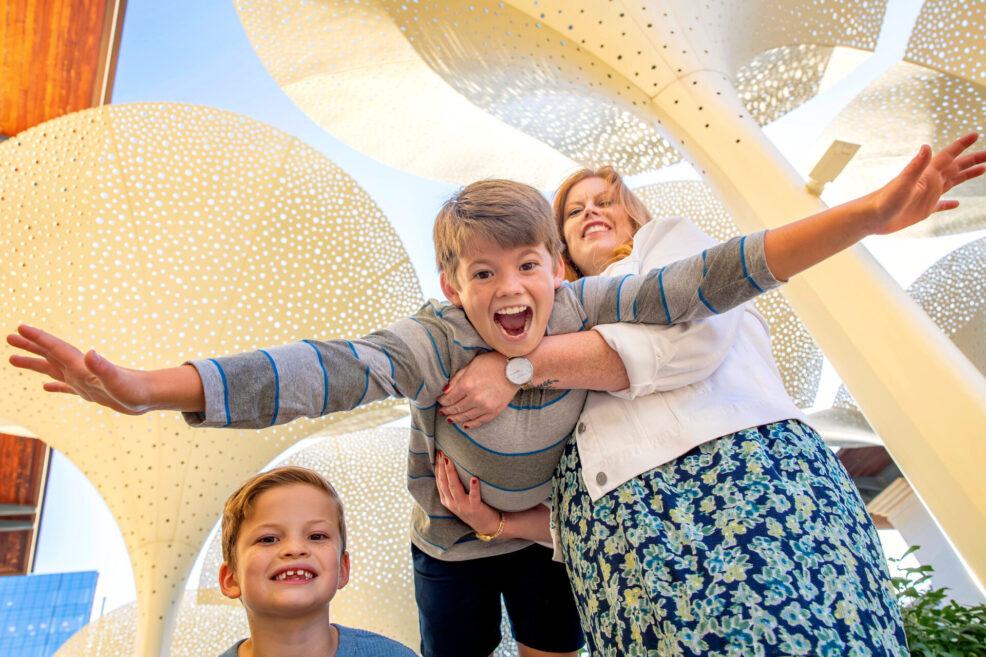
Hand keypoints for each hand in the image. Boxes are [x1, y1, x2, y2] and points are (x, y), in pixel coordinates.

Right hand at [7, 324, 154, 413]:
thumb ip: (103, 368)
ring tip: (13, 359)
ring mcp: (85, 381)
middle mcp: (81, 371)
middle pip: (50, 355)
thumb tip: (89, 353)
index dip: (38, 339)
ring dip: (35, 363)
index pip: (56, 349)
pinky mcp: (91, 393)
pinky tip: (46, 386)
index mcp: (83, 367)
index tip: (20, 328)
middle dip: (30, 346)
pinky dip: (55, 385)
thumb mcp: (117, 382)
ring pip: (53, 369)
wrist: (151, 397)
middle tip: (9, 337)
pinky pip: (66, 387)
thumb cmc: (136, 391)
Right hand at [433, 450, 500, 534]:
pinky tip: (474, 478)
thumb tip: (450, 464)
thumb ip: (454, 485)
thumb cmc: (473, 506)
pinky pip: (474, 497)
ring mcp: (463, 506)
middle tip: (442, 452)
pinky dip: (474, 487)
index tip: (438, 452)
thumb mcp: (459, 497)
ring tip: (449, 460)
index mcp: (447, 499)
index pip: (439, 481)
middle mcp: (452, 502)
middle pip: (444, 482)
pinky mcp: (475, 508)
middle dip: (441, 466)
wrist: (486, 525)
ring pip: (454, 488)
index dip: (437, 467)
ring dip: (451, 473)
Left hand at [437, 351, 517, 428]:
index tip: (440, 401)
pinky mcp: (495, 411)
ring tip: (450, 418)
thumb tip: (444, 391)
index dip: (442, 401)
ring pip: (466, 416)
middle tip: (442, 411)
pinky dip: (471, 424)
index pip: (449, 398)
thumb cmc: (492, 363)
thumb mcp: (471, 365)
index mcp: (467, 384)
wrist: (515, 368)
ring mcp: (485, 406)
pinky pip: (480, 421)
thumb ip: (457, 378)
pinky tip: (465, 424)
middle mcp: (475, 398)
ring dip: (456, 418)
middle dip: (447, 410)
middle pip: (456, 408)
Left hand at [867, 132, 985, 234]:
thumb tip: (927, 147)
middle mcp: (929, 182)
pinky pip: (941, 205)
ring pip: (952, 182)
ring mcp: (927, 195)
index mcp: (927, 174)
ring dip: (967, 175)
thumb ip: (916, 165)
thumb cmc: (885, 200)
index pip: (949, 155)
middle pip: (956, 167)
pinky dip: (949, 204)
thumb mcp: (904, 182)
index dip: (962, 145)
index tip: (976, 134)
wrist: (872, 218)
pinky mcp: (923, 210)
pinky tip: (956, 203)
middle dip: (973, 159)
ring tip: (983, 169)